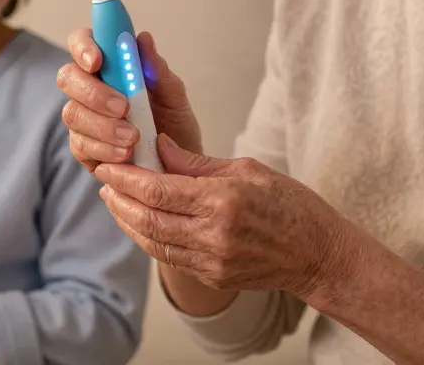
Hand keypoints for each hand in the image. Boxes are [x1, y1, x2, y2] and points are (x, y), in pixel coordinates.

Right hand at [58, 29, 202, 173]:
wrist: (179, 168)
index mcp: (110, 66)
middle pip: (68, 77)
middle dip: (94, 92)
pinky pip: (80, 145)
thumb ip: (157, 70)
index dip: (83, 46)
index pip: (82, 42)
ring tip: (133, 138)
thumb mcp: (174, 97)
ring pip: (73, 113)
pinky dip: (104, 149)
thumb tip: (144, 39)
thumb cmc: (173, 126)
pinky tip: (125, 154)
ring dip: (103, 125)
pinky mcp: (83, 148)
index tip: (97, 60)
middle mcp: (90, 89)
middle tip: (123, 107)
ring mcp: (83, 119)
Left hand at [96, 134, 355, 303]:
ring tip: (116, 200)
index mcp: (222, 200)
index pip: (158, 190)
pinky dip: (149, 238)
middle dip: (119, 199)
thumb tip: (159, 147)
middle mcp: (214, 234)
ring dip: (128, 221)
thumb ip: (197, 162)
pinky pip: (170, 257)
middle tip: (105, 181)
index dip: (126, 177)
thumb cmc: (290, 205)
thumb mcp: (247, 168)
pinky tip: (141, 222)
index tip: (108, 165)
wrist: (318, 254)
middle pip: (147, 218)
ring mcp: (212, 261)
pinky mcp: (213, 277)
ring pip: (153, 242)